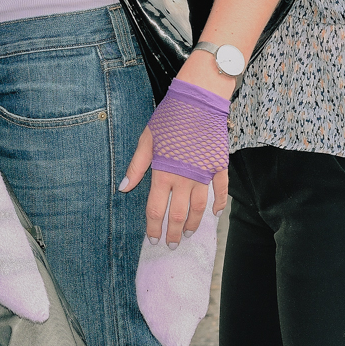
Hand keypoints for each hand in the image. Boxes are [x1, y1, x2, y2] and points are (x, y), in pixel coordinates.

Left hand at [121, 127, 223, 244]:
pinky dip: (219, 204)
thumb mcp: (146, 139)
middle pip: (178, 214)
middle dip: (174, 233)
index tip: (153, 239)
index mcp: (164, 173)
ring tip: (189, 234)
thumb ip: (136, 166)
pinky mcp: (219, 166)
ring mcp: (204, 174)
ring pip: (200, 208)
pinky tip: (215, 214)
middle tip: (172, 245)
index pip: (156, 208)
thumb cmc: (169, 117)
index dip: (153, 227)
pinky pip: (221, 190)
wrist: (199, 100)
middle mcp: (184, 178)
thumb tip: (123, 188)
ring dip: (194, 224)